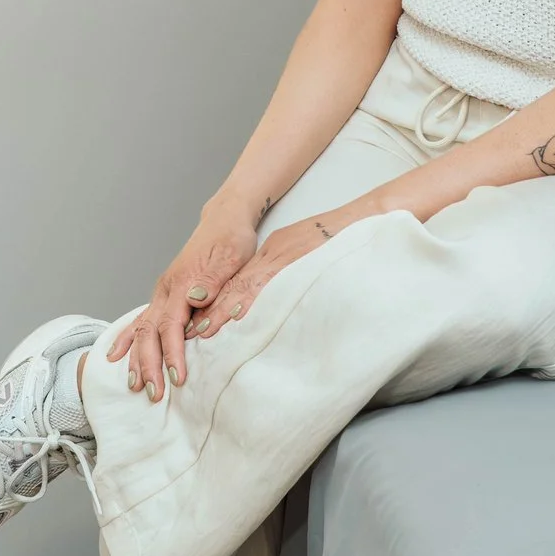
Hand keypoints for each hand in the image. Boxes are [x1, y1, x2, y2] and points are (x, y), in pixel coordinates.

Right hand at [106, 203, 256, 400]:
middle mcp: (167, 289)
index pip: (172, 326)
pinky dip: (128, 339)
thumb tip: (194, 298)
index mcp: (182, 283)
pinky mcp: (166, 295)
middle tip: (153, 393)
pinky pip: (142, 320)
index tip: (177, 378)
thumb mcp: (231, 256)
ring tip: (133, 385)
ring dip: (136, 358)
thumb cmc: (232, 239)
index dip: (172, 354)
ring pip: (141, 329)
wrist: (225, 220)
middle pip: (150, 332)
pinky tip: (117, 355)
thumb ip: (211, 280)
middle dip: (148, 364)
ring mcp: (164, 292)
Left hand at [187, 192, 389, 342]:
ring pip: (246, 287)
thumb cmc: (337, 239)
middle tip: (191, 334)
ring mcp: (284, 260)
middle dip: (212, 311)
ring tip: (204, 332)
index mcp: (273, 252)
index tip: (197, 323)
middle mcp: (273, 255)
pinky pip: (271, 286)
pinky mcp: (298, 266)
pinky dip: (253, 301)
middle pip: (235, 285)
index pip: (238, 281)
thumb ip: (282, 270)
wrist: (363, 221)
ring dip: (224, 311)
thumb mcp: (301, 252)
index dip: (216, 302)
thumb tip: (263, 299)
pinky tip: (238, 316)